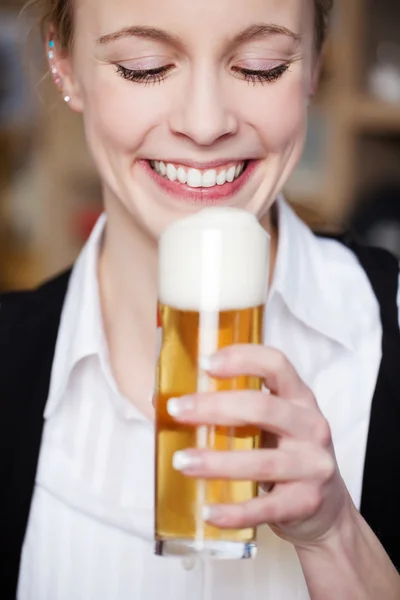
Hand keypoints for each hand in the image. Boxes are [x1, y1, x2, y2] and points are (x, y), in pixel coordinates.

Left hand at [167, 345, 350, 547]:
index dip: (242, 358)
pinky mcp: (307, 502)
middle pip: (262, 408)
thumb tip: (166, 400)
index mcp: (300, 397)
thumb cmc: (287, 453)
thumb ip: (239, 407)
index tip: (205, 363)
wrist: (327, 508)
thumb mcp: (275, 422)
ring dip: (216, 462)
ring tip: (181, 461)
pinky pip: (265, 507)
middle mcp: (311, 426)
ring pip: (261, 461)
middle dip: (214, 407)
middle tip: (177, 411)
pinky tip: (208, 511)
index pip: (276, 364)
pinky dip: (234, 511)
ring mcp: (313, 465)